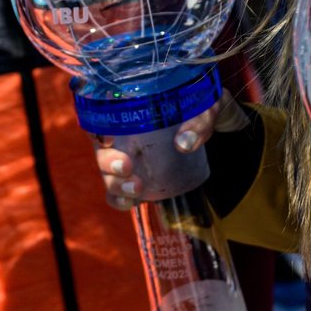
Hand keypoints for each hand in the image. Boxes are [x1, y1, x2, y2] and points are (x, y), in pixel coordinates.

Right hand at [98, 90, 250, 209]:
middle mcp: (122, 133)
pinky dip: (119, 199)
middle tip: (126, 167)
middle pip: (100, 149)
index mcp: (131, 108)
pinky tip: (131, 202)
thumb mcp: (207, 108)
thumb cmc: (203, 108)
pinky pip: (118, 192)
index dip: (96, 129)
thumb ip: (199, 122)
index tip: (106, 139)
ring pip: (107, 173)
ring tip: (135, 188)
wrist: (214, 121)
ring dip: (115, 184)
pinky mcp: (136, 176)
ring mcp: (127, 156)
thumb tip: (184, 143)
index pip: (100, 116)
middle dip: (107, 162)